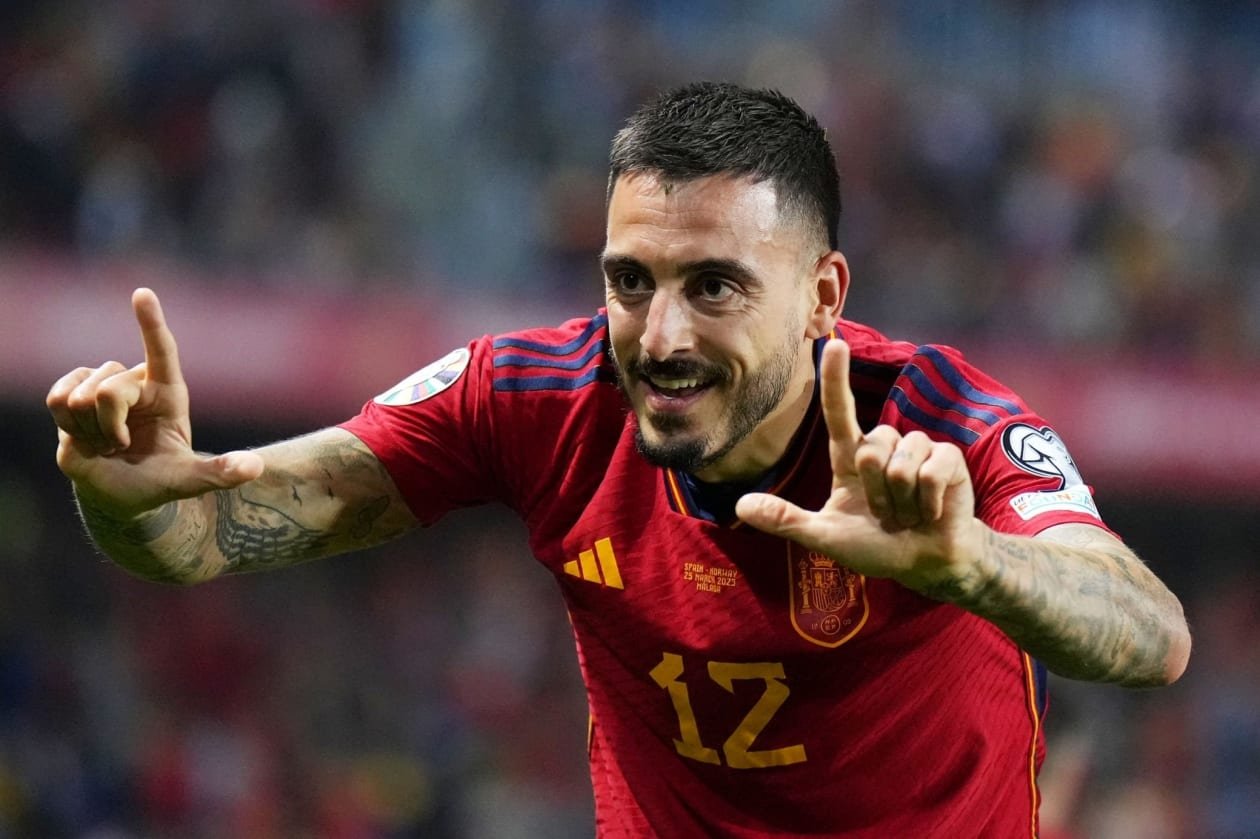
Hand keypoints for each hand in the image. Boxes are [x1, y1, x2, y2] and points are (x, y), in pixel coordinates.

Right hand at [47, 288, 263, 516]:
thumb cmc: (159, 481)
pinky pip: (58, 398)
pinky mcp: (70, 395)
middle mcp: (136, 382)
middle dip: (112, 427)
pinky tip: (83, 435)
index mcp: (169, 393)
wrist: (120, 493)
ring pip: (81, 395)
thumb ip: (221, 473)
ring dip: (91, 429)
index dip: (151, 323)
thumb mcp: (191, 479)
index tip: (142, 294)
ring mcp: (101, 386)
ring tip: (107, 442)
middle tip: (123, 446)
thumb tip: (255, 468)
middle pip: (110, 389)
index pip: (162, 350)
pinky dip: (68, 425)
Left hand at [735, 340, 984, 593]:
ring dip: (902, 502)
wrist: (928, 562)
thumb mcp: (826, 536)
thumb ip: (786, 521)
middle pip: (871, 450)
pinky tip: (931, 513)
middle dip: (878, 494)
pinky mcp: (948, 459)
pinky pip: (930, 472)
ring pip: (900, 464)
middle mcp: (883, 446)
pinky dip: (927, 503)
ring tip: (909, 515)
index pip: (840, 413)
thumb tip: (739, 506)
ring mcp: (918, 449)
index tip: (835, 345)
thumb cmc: (877, 547)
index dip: (837, 379)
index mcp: (851, 458)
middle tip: (887, 516)